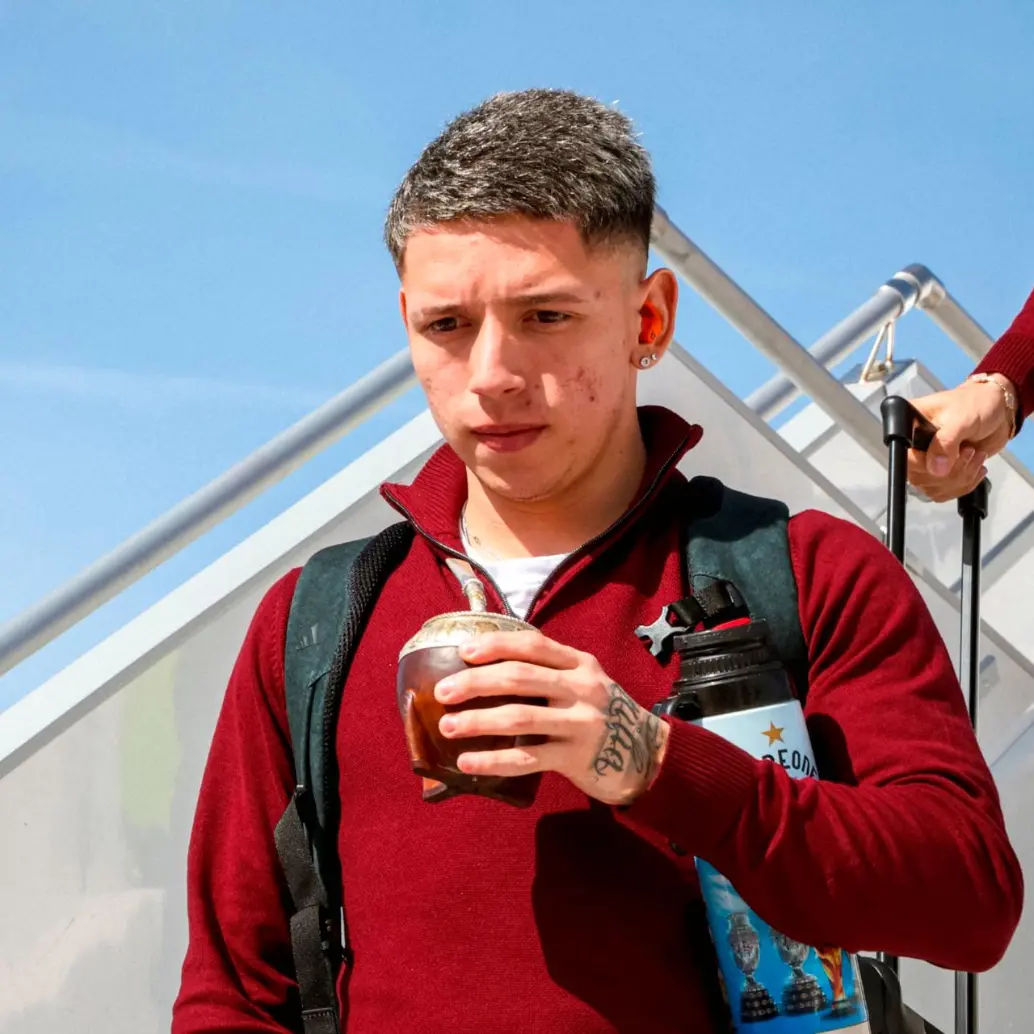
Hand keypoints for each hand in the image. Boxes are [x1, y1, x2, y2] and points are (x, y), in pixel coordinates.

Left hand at [433, 630, 668, 805]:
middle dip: (475, 682)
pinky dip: (493, 760)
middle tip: (443, 692)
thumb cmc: (604, 715)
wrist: (648, 755)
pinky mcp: (576, 757)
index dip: (495, 644)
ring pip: (519, 717)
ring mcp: (580, 723)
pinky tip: (468, 762)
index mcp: (580, 664)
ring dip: (478, 720)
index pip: (533, 645)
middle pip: (520, 677)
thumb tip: (489, 668)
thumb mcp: (585, 682)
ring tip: (448, 726)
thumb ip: (551, 672)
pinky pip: (526, 758)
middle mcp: (581, 688)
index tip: (464, 651)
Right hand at [907, 376, 1014, 501]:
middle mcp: (913, 445)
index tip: (948, 457)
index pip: (903, 455)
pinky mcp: (940, 472)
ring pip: (931, 487)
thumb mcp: (962, 419)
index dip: (923, 463)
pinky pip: (942, 492)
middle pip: (917, 476)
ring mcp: (926, 460)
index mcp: (910, 425)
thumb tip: (935, 469)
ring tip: (975, 456)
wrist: (998, 410)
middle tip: (969, 452)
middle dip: (950, 471)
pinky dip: (963, 485)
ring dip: (960, 478)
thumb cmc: (977, 404)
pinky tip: (974, 467)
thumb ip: (946, 442)